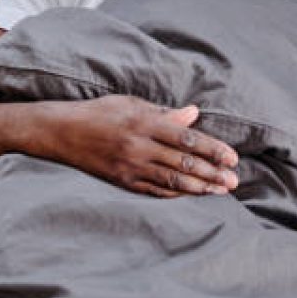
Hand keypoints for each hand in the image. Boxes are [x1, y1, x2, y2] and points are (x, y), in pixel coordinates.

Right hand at [53, 95, 238, 197]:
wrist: (62, 132)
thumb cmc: (99, 112)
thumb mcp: (132, 104)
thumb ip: (164, 113)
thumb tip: (194, 114)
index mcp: (144, 124)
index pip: (187, 139)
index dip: (213, 149)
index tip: (232, 157)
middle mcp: (140, 147)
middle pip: (184, 163)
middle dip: (213, 173)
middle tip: (234, 180)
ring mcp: (131, 167)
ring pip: (173, 180)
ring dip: (200, 187)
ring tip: (220, 191)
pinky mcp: (122, 181)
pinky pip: (155, 190)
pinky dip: (176, 193)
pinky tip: (192, 193)